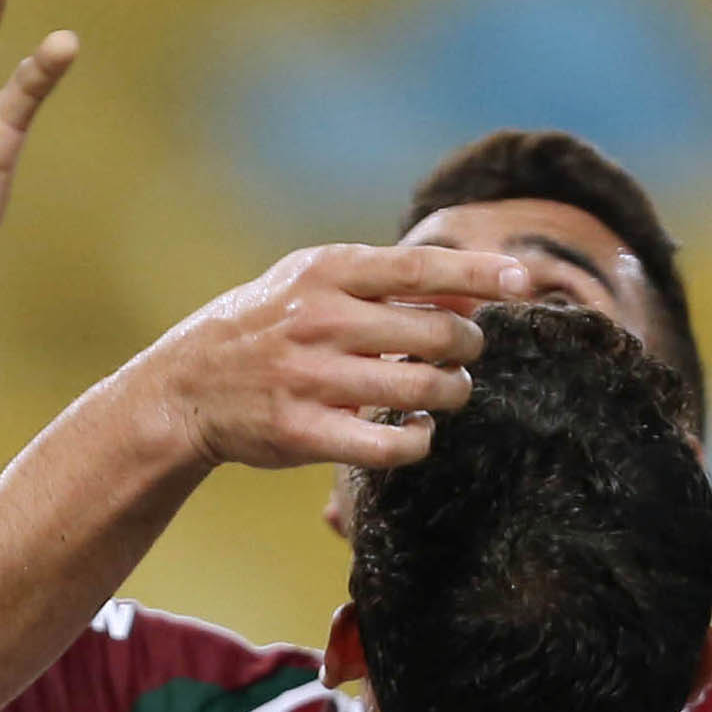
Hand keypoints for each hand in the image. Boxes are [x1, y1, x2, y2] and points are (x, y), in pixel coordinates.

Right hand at [144, 243, 535, 472]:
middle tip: (467, 355)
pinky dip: (420, 440)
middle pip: (438, 334)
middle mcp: (320, 320)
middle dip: (470, 347)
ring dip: (452, 393)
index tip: (524, 281)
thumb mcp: (312, 282)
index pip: (421, 267)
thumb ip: (385, 283)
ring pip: (424, 389)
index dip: (481, 275)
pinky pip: (392, 444)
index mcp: (326, 272)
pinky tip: (417, 431)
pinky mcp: (303, 431)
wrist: (186, 387)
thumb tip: (472, 294)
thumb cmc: (266, 326)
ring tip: (444, 392)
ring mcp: (310, 378)